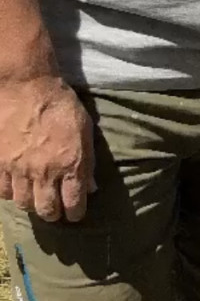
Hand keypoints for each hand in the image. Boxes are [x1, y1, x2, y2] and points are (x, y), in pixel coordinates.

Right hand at [0, 76, 94, 221]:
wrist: (26, 87)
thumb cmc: (61, 104)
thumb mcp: (84, 128)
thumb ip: (87, 160)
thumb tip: (90, 187)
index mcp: (70, 163)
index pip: (74, 204)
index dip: (76, 213)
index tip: (75, 213)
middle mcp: (44, 172)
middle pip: (47, 210)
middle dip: (53, 214)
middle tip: (55, 210)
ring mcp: (19, 170)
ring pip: (24, 204)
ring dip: (32, 203)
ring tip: (36, 196)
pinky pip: (2, 192)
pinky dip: (10, 192)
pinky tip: (15, 185)